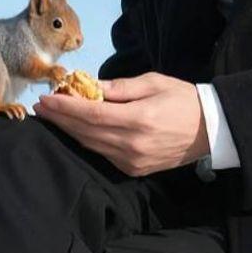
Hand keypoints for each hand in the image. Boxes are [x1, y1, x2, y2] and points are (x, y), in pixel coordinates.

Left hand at [33, 73, 209, 176]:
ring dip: (70, 131)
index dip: (65, 108)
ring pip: (91, 146)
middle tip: (42, 106)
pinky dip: (87, 141)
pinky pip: (103, 154)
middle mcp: (132, 144)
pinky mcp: (134, 169)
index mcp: (139, 119)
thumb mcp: (152, 83)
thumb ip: (119, 88)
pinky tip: (77, 130)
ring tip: (54, 116)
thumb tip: (88, 88)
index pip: (91, 115)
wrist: (210, 130)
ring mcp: (132, 161)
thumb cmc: (182, 99)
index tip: (46, 98)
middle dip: (61, 119)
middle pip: (86, 132)